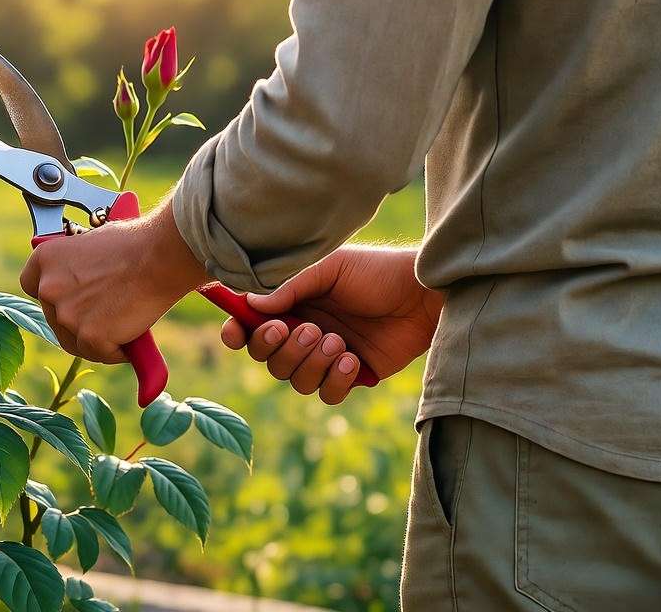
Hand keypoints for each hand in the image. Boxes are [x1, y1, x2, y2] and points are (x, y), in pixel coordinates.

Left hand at [20, 202, 209, 362]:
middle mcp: (48, 288)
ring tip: (124, 324)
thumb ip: (75, 266)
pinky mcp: (89, 336)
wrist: (159, 256)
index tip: (69, 299)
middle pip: (54, 319)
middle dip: (77, 321)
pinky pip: (100, 352)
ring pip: (75, 342)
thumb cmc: (134, 244)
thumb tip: (80, 281)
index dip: (52, 295)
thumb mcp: (91, 244)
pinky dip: (117, 350)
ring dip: (96, 339)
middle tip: (107, 314)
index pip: (31, 286)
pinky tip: (133, 333)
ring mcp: (67, 314)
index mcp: (45, 259)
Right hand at [220, 246, 441, 403]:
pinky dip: (334, 380)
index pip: (250, 326)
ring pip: (294, 380)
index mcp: (291, 304)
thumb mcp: (330, 268)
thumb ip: (290, 286)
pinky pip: (327, 393)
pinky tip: (352, 359)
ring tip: (338, 342)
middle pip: (268, 360)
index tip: (236, 334)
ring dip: (310, 364)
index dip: (237, 334)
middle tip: (309, 330)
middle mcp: (303, 332)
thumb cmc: (376, 272)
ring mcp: (326, 356)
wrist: (424, 294)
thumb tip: (251, 304)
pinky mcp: (352, 375)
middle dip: (281, 350)